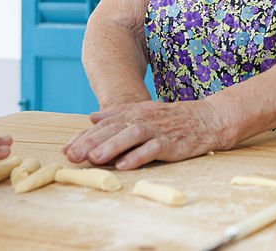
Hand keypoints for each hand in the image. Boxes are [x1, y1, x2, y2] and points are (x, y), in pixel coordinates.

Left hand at [63, 99, 228, 169]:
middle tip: (73, 156)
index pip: (106, 124)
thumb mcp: (144, 111)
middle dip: (92, 142)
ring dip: (112, 146)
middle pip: (114, 129)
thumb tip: (91, 117)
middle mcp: (144, 119)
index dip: (85, 136)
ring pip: (132, 135)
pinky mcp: (172, 142)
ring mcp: (158, 130)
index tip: (67, 150)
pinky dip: (139, 156)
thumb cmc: (173, 119)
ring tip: (95, 158)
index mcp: (135, 113)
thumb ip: (118, 114)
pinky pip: (153, 148)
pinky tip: (125, 165)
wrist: (207, 119)